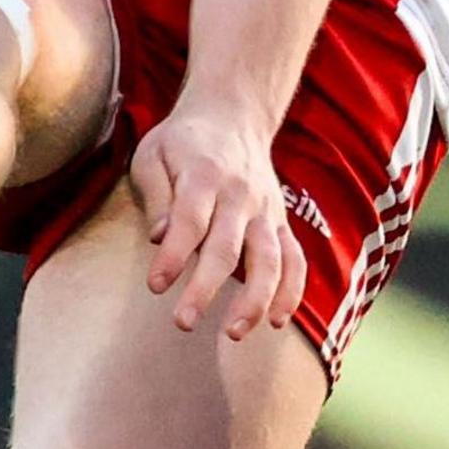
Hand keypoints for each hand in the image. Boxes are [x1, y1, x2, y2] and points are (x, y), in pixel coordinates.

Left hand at [133, 103, 309, 339]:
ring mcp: (265, 211)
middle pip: (227, 246)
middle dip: (205, 287)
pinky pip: (294, 259)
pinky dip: (291, 290)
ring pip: (268, 258)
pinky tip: (276, 320)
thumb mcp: (154, 153)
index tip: (156, 285)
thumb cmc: (183, 142)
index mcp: (203, 175)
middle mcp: (240, 195)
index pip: (190, 219)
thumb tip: (161, 237)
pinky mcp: (280, 223)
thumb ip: (157, 194)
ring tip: (234, 333)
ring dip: (254, 297)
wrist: (233, 115)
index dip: (174, 254)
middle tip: (183, 323)